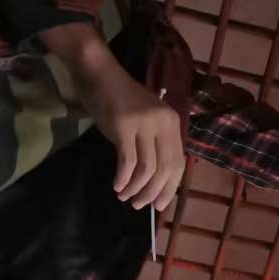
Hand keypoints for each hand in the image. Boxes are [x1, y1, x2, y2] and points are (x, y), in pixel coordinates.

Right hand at [93, 66, 184, 209]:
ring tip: (125, 197)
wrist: (100, 73)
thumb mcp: (146, 119)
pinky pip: (128, 161)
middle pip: (165, 169)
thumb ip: (154, 142)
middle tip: (140, 206)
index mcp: (172, 122)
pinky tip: (117, 186)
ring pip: (147, 169)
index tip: (159, 205)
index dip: (170, 187)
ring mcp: (144, 124)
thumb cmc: (120, 98)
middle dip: (153, 193)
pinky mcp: (124, 127)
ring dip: (136, 189)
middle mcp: (163, 123)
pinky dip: (123, 178)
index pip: (178, 163)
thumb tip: (154, 180)